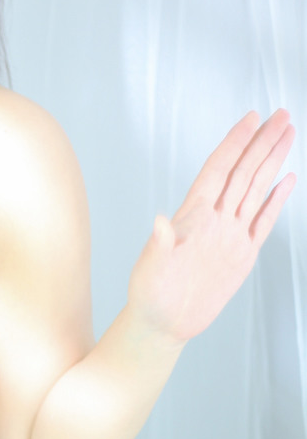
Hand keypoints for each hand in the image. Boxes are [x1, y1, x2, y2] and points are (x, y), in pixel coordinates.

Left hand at [127, 108, 295, 343]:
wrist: (164, 323)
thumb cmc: (150, 294)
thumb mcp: (151, 268)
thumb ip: (160, 244)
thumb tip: (160, 221)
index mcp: (193, 215)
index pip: (219, 170)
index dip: (235, 143)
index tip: (252, 118)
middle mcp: (214, 219)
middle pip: (244, 171)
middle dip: (263, 142)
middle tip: (282, 114)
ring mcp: (230, 234)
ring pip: (257, 188)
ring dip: (272, 161)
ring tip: (288, 134)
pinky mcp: (242, 253)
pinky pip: (264, 220)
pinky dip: (276, 199)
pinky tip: (287, 179)